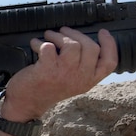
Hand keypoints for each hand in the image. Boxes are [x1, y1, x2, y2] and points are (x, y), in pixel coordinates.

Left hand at [1, 27, 117, 121]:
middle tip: (63, 31)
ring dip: (58, 35)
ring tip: (49, 35)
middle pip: (91, 47)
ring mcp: (65, 74)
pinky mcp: (48, 70)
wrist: (26, 104)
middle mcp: (80, 78)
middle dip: (76, 34)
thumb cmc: (48, 88)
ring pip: (72, 44)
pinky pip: (48, 46)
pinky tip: (35, 44)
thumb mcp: (72, 82)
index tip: (102, 32)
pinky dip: (40, 42)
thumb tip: (83, 40)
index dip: (109, 44)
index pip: (109, 63)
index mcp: (89, 81)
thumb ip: (83, 66)